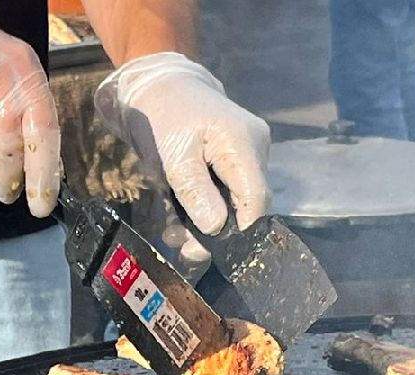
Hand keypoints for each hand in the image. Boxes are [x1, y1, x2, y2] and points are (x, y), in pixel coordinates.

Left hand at [94, 52, 270, 236]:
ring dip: (206, 221)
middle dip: (217, 230)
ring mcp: (248, 154)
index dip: (241, 230)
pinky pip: (226, 191)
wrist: (158, 85)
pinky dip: (204, 206)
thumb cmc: (163, 114)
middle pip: (248, 203)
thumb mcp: (172, 155)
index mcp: (243, 143)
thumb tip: (216, 228)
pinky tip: (181, 217)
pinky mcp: (236, 160)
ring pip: (235, 201)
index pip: (256, 199)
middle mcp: (255, 149)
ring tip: (175, 233)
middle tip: (183, 245)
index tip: (212, 248)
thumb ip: (195, 191)